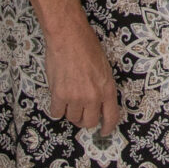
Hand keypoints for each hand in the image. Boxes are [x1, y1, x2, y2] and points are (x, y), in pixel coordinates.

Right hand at [43, 20, 122, 134]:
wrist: (69, 36)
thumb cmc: (86, 47)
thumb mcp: (104, 68)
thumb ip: (102, 87)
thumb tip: (98, 104)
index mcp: (107, 88)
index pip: (111, 117)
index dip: (108, 127)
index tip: (104, 131)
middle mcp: (93, 96)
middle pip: (89, 122)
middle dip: (84, 120)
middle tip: (80, 112)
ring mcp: (76, 97)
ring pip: (72, 118)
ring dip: (70, 112)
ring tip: (69, 99)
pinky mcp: (60, 95)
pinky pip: (57, 113)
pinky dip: (57, 108)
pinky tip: (58, 99)